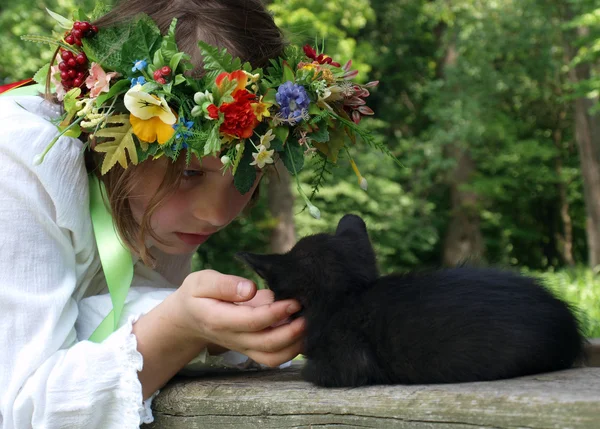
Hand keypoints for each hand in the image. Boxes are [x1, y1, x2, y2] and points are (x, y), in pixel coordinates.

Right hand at [173, 269, 304, 366]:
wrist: (189, 318)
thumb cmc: (198, 295)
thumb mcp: (201, 282)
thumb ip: (224, 285)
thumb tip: (250, 289)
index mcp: (219, 320)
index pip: (252, 321)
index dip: (276, 312)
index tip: (293, 300)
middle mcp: (233, 338)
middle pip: (267, 344)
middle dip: (292, 331)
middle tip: (308, 313)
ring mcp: (243, 347)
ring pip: (273, 357)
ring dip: (295, 345)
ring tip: (309, 324)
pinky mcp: (252, 349)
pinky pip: (274, 357)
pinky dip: (292, 349)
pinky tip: (303, 332)